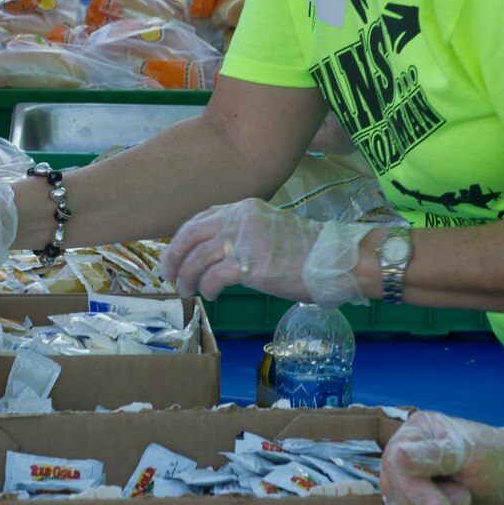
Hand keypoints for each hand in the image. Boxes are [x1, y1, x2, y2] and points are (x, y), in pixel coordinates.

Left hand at [159, 199, 367, 305]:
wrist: (334, 261)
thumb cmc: (307, 252)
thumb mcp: (270, 230)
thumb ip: (243, 233)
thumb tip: (217, 253)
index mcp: (245, 208)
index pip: (201, 218)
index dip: (182, 238)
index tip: (175, 254)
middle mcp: (241, 219)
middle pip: (191, 235)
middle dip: (174, 257)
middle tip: (169, 275)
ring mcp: (245, 241)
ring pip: (198, 259)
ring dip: (187, 277)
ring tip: (187, 290)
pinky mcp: (251, 265)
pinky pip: (214, 278)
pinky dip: (207, 288)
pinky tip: (210, 296)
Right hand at [382, 411, 503, 504]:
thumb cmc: (502, 459)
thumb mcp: (471, 451)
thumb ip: (434, 454)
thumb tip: (397, 456)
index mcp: (416, 434)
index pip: (395, 463)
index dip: (416, 489)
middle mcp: (406, 458)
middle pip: (397, 493)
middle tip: (470, 502)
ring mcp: (409, 487)